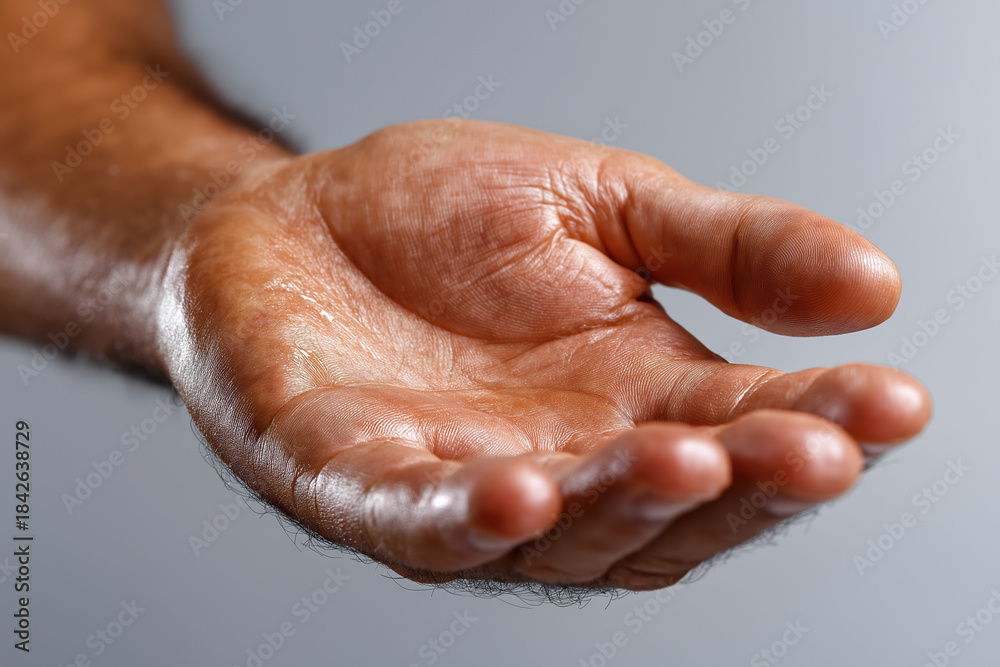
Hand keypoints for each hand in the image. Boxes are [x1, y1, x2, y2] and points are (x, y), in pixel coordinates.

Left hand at [158, 120, 930, 589]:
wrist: (291, 214)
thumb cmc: (439, 217)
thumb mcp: (604, 203)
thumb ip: (727, 247)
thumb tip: (875, 285)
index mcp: (631, 394)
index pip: (747, 427)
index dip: (824, 422)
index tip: (894, 400)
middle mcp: (563, 459)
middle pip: (670, 509)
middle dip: (746, 486)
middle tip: (815, 448)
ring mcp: (462, 485)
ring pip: (561, 536)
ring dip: (626, 508)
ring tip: (688, 459)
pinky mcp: (357, 485)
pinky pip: (418, 523)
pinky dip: (468, 522)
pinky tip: (521, 491)